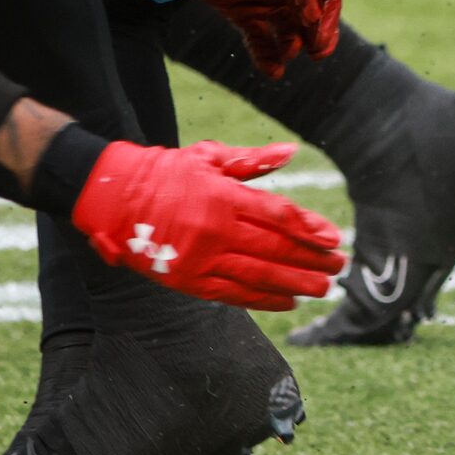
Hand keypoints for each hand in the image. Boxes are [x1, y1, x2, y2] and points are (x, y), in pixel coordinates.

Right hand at [71, 140, 345, 310]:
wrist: (114, 197)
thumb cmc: (166, 171)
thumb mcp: (209, 157)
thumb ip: (253, 160)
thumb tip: (293, 152)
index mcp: (222, 196)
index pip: (277, 215)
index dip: (309, 228)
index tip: (334, 239)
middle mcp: (215, 230)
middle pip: (275, 249)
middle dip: (311, 260)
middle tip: (340, 266)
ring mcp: (201, 259)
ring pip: (259, 276)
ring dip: (296, 284)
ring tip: (323, 288)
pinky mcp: (189, 281)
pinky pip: (234, 295)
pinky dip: (263, 300)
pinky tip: (288, 301)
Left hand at [202, 0, 341, 77]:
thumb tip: (314, 18)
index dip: (328, 17)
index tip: (320, 37)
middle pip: (313, 18)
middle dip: (318, 38)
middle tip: (316, 53)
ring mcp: (265, 0)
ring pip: (287, 33)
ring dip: (291, 48)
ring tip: (285, 55)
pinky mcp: (242, 14)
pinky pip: (259, 41)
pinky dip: (266, 58)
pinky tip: (273, 71)